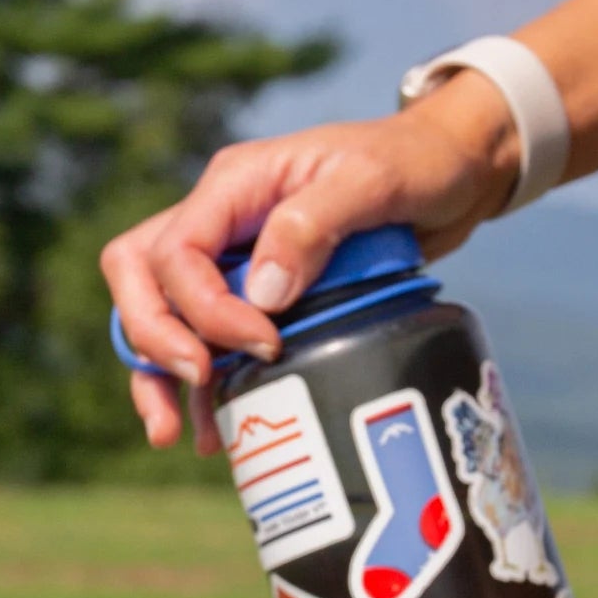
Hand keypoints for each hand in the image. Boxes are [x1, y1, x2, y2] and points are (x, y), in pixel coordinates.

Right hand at [101, 69, 518, 451]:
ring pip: (165, 311)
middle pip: (143, 277)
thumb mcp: (372, 181)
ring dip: (160, 371)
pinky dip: (205, 381)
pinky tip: (213, 427)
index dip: (205, 307)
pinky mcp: (265, 292)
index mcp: (236, 184)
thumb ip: (313, 225)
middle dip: (153, 338)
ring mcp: (240, 255)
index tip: (264, 345)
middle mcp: (225, 219)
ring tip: (179, 434)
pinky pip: (212, 336)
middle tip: (194, 383)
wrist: (453, 173)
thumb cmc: (416, 163)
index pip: (177, 251)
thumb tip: (261, 293)